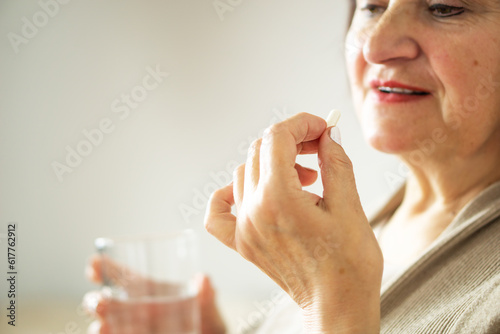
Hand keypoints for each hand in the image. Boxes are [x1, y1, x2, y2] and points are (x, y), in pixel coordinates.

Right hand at [82, 255, 225, 333]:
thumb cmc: (208, 329)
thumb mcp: (212, 314)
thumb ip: (207, 298)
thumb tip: (203, 279)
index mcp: (152, 293)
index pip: (125, 276)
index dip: (107, 267)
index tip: (94, 263)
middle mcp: (137, 311)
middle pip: (107, 302)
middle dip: (97, 301)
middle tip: (100, 302)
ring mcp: (132, 329)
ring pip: (105, 325)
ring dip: (100, 325)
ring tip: (103, 327)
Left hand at [204, 112, 382, 332]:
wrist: (338, 305)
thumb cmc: (349, 264)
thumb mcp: (350, 206)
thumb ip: (335, 162)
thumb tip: (329, 134)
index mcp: (279, 198)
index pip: (277, 137)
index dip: (302, 123)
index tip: (323, 127)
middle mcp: (253, 210)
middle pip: (261, 150)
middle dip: (292, 140)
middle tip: (319, 148)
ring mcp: (243, 228)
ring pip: (245, 171)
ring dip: (274, 164)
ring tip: (305, 180)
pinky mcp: (242, 242)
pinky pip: (219, 209)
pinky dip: (231, 193)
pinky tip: (253, 192)